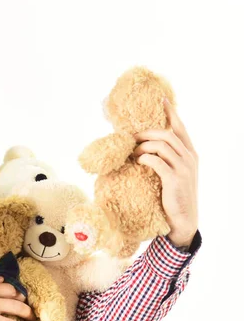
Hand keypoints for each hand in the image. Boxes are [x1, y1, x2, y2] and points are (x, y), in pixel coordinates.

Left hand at [133, 98, 198, 246]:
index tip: (162, 100)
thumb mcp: (172, 175)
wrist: (183, 220)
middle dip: (146, 132)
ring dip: (142, 146)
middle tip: (130, 136)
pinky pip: (157, 161)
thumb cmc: (173, 197)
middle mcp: (190, 157)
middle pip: (167, 134)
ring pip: (161, 145)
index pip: (180, 128)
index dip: (171, 113)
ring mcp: (184, 168)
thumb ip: (164, 160)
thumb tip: (142, 148)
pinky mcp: (175, 179)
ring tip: (130, 152)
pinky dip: (144, 158)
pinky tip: (137, 161)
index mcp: (190, 154)